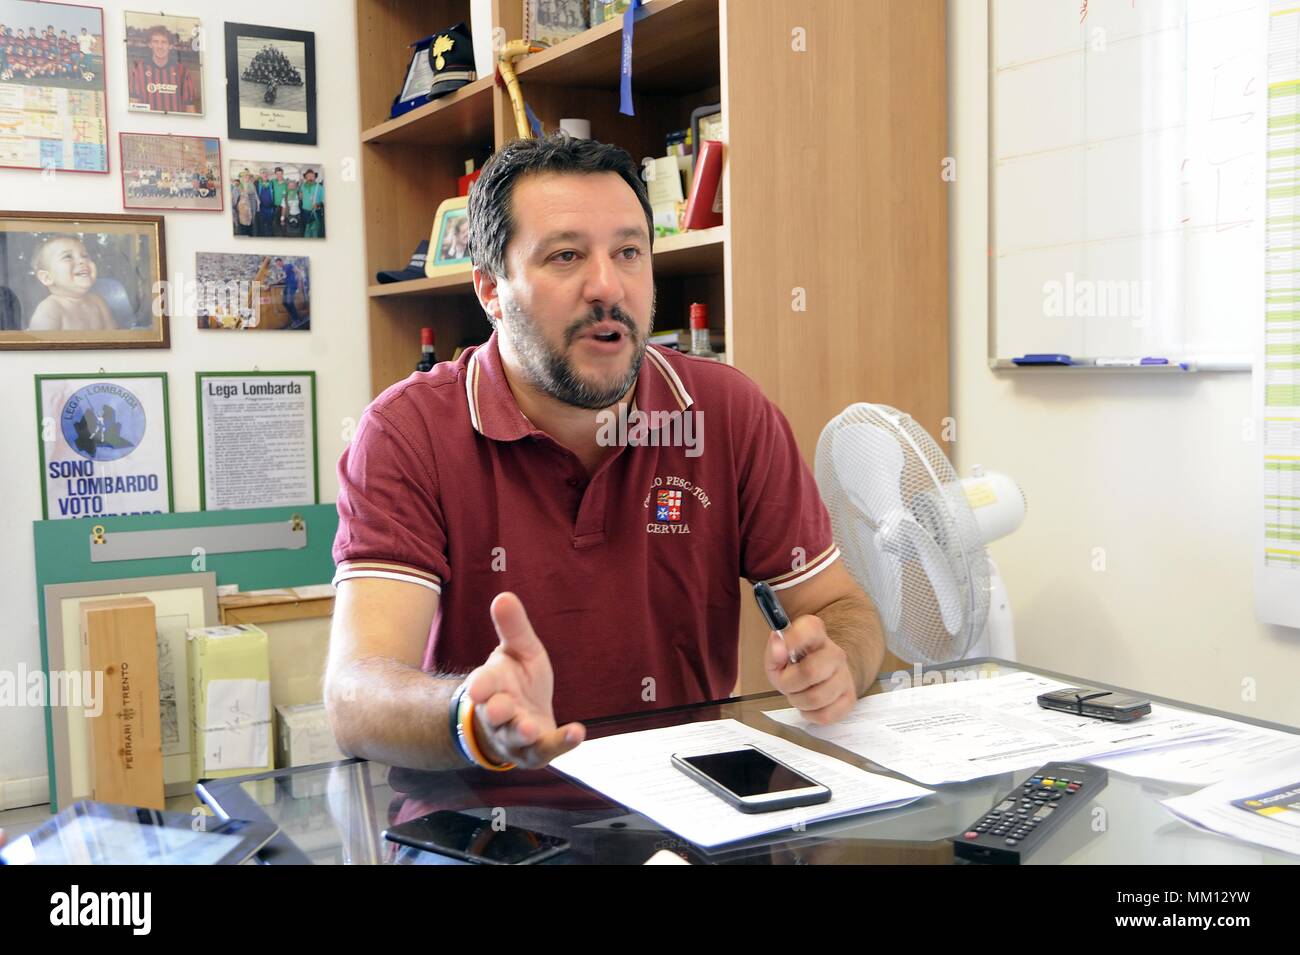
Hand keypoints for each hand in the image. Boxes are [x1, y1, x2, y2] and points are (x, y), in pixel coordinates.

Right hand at [463, 592, 584, 769]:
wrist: (518, 718)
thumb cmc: (515, 680)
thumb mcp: (518, 650)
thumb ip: (513, 628)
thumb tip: (503, 596)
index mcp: (490, 686)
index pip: (483, 685)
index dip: (480, 687)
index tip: (477, 689)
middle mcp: (498, 714)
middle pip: (495, 715)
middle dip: (498, 712)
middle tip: (501, 709)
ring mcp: (514, 737)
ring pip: (515, 737)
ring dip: (522, 732)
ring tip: (531, 728)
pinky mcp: (534, 752)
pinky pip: (546, 749)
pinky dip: (561, 742)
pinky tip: (577, 732)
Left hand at [765, 614, 856, 724]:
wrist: (819, 678)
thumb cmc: (796, 666)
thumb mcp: (778, 656)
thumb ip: (774, 650)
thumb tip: (778, 648)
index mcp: (816, 636)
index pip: (810, 629)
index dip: (794, 638)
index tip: (783, 649)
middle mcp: (835, 653)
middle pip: (811, 671)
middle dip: (789, 684)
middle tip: (787, 684)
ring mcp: (845, 676)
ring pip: (817, 698)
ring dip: (799, 701)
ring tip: (798, 694)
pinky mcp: (850, 699)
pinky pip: (825, 715)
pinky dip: (811, 715)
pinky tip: (810, 706)